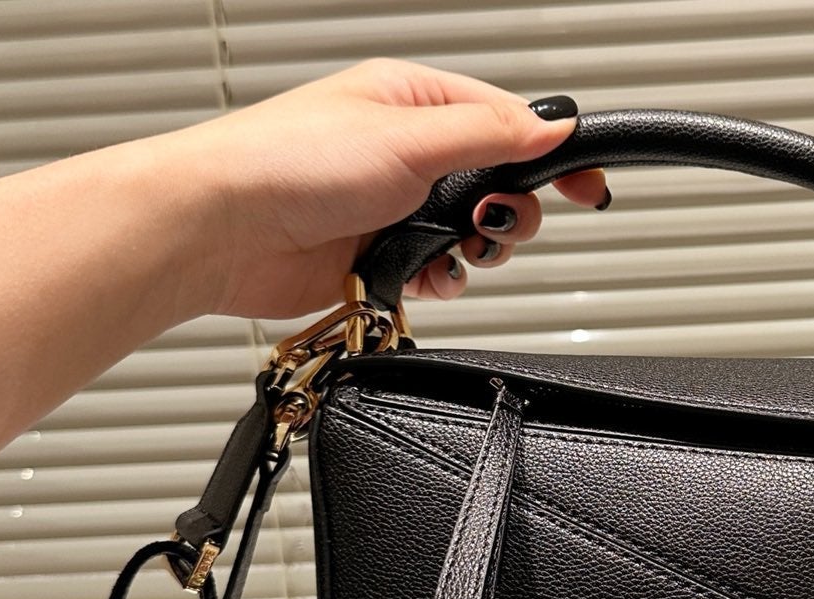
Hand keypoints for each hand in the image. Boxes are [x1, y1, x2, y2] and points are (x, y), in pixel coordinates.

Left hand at [150, 59, 607, 318]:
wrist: (225, 231)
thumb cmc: (287, 163)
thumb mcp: (408, 138)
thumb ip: (490, 135)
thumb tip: (554, 128)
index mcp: (413, 101)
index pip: (507, 122)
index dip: (551, 154)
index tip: (588, 183)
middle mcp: (406, 152)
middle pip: (497, 186)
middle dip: (507, 213)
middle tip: (492, 226)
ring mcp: (394, 207)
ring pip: (472, 237)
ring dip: (474, 252)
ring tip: (452, 251)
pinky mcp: (381, 257)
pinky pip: (440, 274)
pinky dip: (443, 281)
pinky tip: (425, 277)